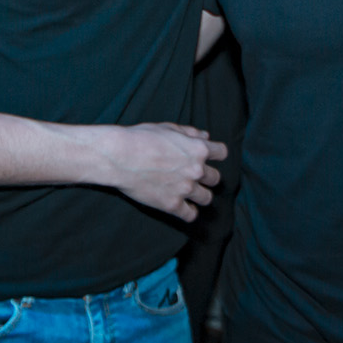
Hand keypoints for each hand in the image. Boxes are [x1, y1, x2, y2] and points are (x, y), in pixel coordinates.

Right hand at [104, 123, 225, 221]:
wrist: (120, 156)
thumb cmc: (141, 138)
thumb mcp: (167, 128)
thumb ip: (189, 133)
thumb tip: (205, 136)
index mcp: (197, 149)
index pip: (222, 153)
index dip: (216, 154)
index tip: (210, 157)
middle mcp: (196, 170)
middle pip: (216, 178)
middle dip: (207, 177)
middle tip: (194, 176)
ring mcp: (185, 189)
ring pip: (206, 198)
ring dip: (200, 195)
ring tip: (189, 193)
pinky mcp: (172, 205)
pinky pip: (190, 215)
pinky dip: (188, 212)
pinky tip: (181, 207)